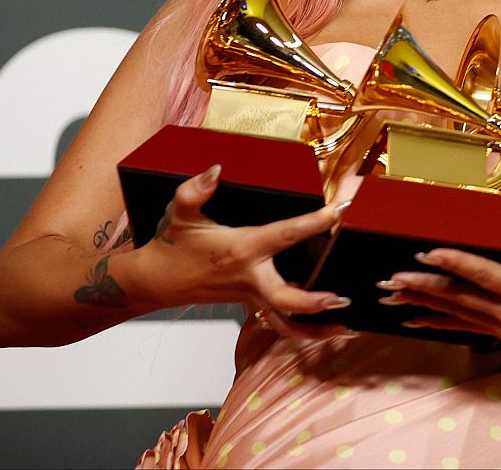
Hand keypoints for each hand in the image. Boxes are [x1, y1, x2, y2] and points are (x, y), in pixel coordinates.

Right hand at [130, 165, 350, 339]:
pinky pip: (278, 322)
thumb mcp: (180, 213)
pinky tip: (324, 329)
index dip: (313, 223)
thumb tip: (216, 170)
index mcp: (242, 250)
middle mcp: (250, 277)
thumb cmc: (172, 246)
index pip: (284, 235)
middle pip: (285, 298)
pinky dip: (301, 329)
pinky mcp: (250, 304)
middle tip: (342, 299)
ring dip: (313, 329)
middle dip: (314, 302)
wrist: (155, 281)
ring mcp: (251, 296)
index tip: (338, 211)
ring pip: (284, 322)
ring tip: (345, 328)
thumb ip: (195, 190)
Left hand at [381, 219, 500, 340]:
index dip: (453, 263)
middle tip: (393, 279)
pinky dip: (436, 322)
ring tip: (393, 296)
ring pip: (454, 314)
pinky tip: (414, 319)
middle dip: (423, 287)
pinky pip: (461, 326)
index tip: (426, 253)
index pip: (482, 275)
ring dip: (422, 304)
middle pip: (458, 298)